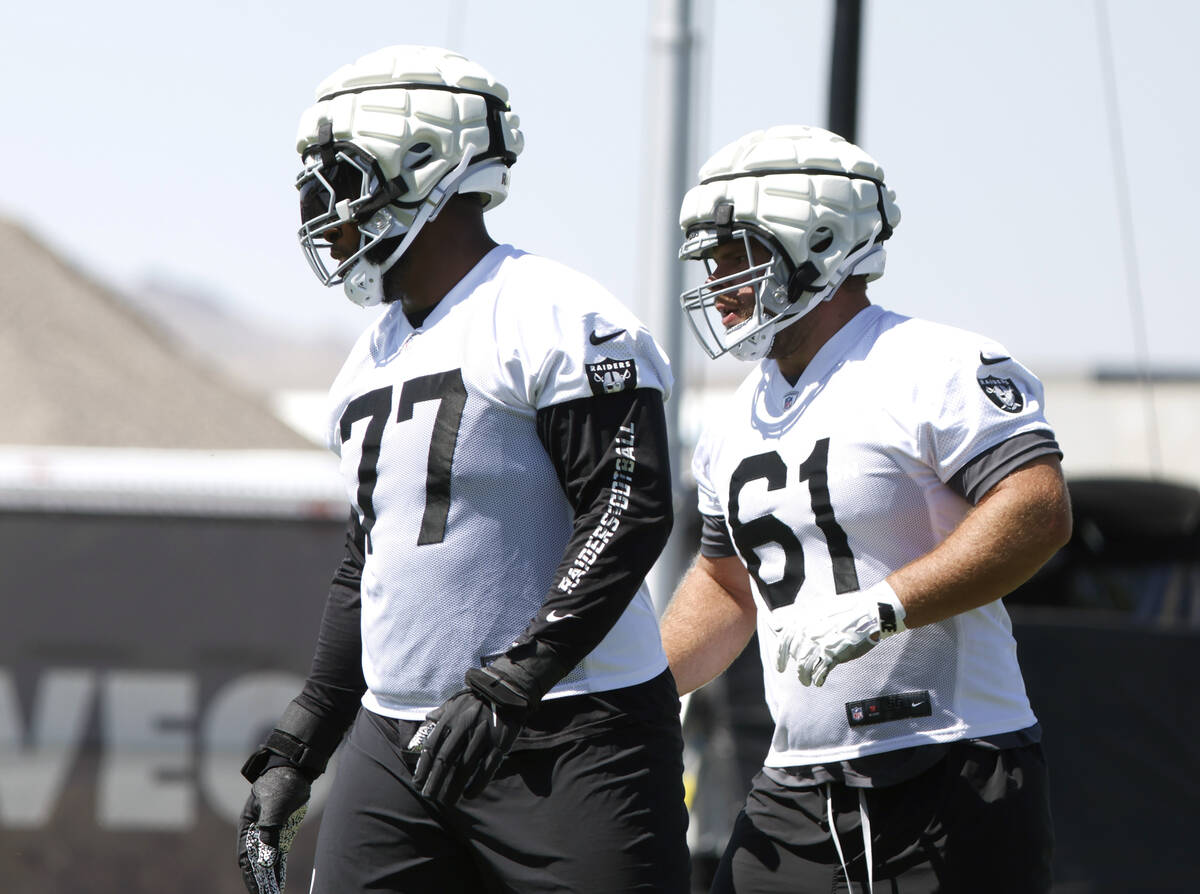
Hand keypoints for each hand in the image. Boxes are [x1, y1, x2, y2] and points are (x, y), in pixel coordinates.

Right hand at [237, 766, 309, 893]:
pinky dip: (277, 870)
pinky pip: (277, 856)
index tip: (257, 889)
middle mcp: (256, 833)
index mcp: (248, 825)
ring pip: (266, 862)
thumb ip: (270, 826)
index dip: (250, 874)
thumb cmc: (281, 783)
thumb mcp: (275, 804)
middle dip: (259, 881)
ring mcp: (268, 834)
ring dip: (268, 879)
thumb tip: (266, 853)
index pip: (246, 856)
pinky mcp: (281, 834)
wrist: (295, 770)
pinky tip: (278, 883)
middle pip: (255, 862)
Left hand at [411, 666, 533, 805]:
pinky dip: (477, 784)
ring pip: (465, 767)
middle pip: (446, 760)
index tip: (418, 783)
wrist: (506, 691)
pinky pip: (486, 768)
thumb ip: (441, 713)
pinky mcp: (499, 744)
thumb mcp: (456, 702)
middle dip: (435, 781)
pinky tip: (468, 795)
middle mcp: (464, 728)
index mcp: (450, 719)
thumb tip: (428, 720)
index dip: (423, 768)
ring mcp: (482, 736)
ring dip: (454, 787)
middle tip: (429, 797)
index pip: (432, 747)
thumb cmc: (477, 700)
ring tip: (447, 802)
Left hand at [771, 580, 905, 686]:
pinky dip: (818, 679)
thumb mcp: (817, 609)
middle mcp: (809, 632)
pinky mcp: (834, 655)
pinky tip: (819, 681)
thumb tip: (774, 624)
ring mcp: (820, 644)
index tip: (780, 668)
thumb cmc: (844, 611)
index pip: (784, 642)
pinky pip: (820, 672)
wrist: (868, 613)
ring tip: (807, 682)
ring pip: (804, 667)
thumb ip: (797, 620)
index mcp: (803, 620)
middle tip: (802, 675)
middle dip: (798, 668)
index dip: (780, 657)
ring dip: (804, 678)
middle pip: (796, 656)